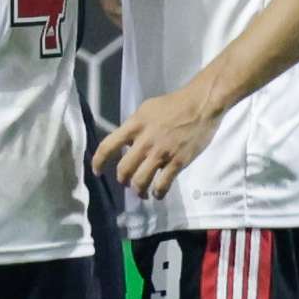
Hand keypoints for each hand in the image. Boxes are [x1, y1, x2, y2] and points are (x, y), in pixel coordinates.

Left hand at [92, 87, 222, 199]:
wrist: (201, 104)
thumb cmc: (174, 104)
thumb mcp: (147, 109)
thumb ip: (135, 127)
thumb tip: (127, 142)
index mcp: (134, 125)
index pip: (108, 146)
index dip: (98, 162)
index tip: (97, 171)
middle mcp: (144, 141)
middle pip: (124, 170)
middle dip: (123, 180)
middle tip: (127, 182)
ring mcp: (161, 153)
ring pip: (140, 181)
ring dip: (138, 191)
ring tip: (141, 192)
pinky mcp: (177, 162)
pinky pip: (162, 185)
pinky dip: (158, 193)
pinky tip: (158, 194)